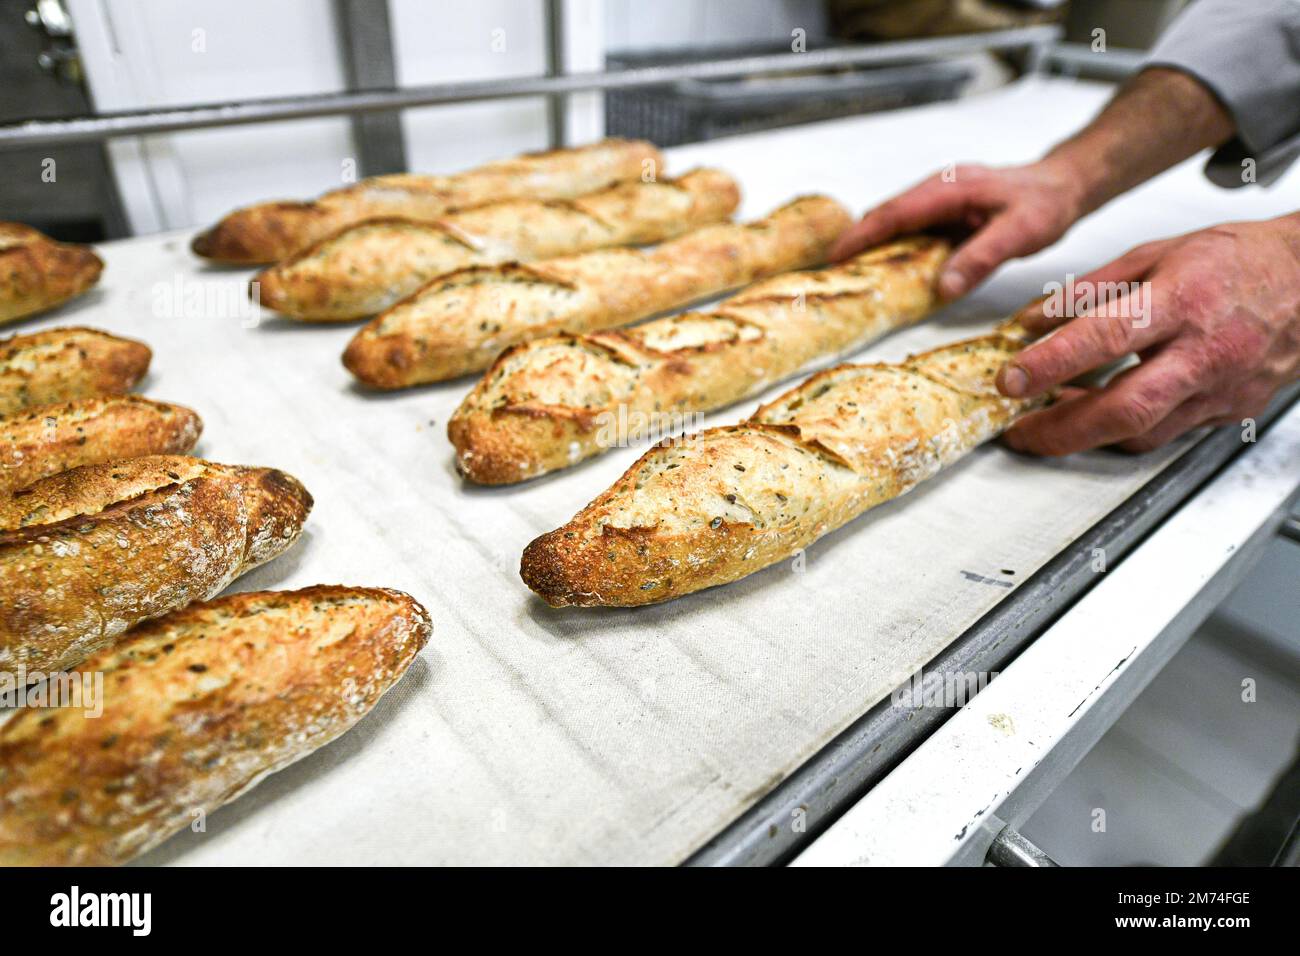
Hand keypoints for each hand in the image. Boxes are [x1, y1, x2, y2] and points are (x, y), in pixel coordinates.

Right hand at [830, 158, 1087, 297]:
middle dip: (856, 242)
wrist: (1067, 185)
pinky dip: (895, 247)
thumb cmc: (1046, 203)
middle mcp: (939, 190)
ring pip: (897, 222)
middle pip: (886, 216)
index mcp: (949, 190)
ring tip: (852, 275)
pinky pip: (913, 229)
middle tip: (832, 274)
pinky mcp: (947, 211)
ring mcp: (942, 199)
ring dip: (873, 245)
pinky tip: (891, 269)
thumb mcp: (1020, 233)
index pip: (893, 213)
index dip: (860, 236)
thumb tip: (944, 287)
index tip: (834, 259)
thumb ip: (981, 258)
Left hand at [999, 214, 1299, 455]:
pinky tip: (1097, 417)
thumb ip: (1089, 290)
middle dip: (1059, 430)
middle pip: (1124, 408)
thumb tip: (1032, 319)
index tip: (1009, 380)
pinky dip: (1123, 430)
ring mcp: (1220, 388)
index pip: (1105, 338)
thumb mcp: (1157, 254)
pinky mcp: (1230, 410)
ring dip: (1085, 435)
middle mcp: (1203, 351)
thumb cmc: (1238, 261)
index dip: (1051, 364)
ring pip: (1142, 432)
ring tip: (1047, 424)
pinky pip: (1166, 432)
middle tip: (1017, 431)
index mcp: (1182, 301)